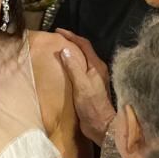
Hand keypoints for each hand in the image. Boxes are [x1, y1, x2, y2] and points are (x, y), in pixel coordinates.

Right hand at [56, 29, 115, 144]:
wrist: (101, 126)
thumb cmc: (92, 106)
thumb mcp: (81, 85)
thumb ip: (73, 67)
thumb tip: (65, 50)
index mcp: (97, 66)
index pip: (84, 45)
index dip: (71, 36)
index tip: (58, 31)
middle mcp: (97, 70)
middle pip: (84, 51)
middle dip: (71, 43)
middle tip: (56, 40)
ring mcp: (94, 79)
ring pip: (82, 60)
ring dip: (71, 54)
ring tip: (57, 52)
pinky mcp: (90, 88)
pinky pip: (80, 71)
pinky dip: (71, 66)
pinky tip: (62, 69)